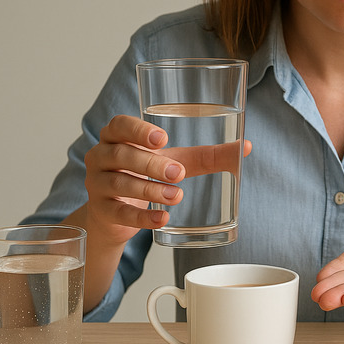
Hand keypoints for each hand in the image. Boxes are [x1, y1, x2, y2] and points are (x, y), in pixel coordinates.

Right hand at [83, 114, 251, 245]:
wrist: (115, 213)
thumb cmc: (144, 174)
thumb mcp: (175, 160)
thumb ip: (207, 155)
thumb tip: (246, 147)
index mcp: (116, 136)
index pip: (119, 125)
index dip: (138, 130)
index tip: (163, 140)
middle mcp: (101, 156)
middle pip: (122, 155)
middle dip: (152, 164)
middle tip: (179, 173)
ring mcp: (96, 184)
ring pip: (120, 183)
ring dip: (150, 190)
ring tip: (176, 196)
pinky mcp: (101, 211)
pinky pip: (119, 213)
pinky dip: (142, 217)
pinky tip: (162, 219)